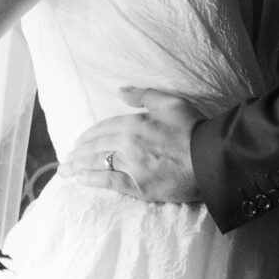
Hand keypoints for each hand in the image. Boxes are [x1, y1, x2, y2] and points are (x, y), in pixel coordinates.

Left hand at [65, 92, 203, 202]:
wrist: (212, 158)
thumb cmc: (194, 128)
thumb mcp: (171, 102)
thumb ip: (144, 95)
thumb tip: (120, 91)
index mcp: (135, 123)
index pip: (103, 128)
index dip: (88, 135)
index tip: (79, 141)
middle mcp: (128, 144)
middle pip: (95, 146)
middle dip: (77, 152)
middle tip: (66, 158)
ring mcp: (132, 166)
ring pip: (96, 164)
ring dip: (77, 166)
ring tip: (65, 170)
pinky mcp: (139, 187)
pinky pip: (108, 182)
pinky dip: (91, 180)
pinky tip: (79, 180)